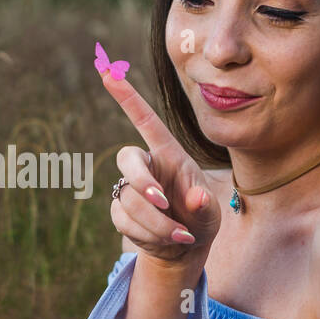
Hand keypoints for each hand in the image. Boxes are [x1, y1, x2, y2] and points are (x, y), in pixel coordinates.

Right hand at [102, 68, 221, 266]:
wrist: (185, 246)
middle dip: (143, 181)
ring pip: (129, 199)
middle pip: (127, 158)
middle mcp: (146, 166)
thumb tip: (196, 199)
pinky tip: (167, 239)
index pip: (144, 120)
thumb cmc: (200, 217)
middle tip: (164, 203)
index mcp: (168, 154)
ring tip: (181, 235)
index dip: (127, 97)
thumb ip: (204, 205)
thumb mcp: (211, 212)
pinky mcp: (120, 211)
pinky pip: (124, 219)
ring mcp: (128, 188)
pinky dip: (147, 234)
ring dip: (156, 222)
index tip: (108, 72)